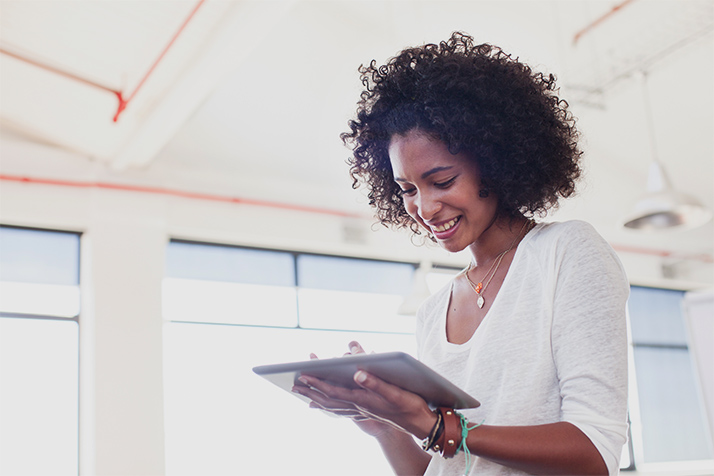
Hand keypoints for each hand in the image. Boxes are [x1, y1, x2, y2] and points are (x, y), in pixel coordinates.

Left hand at [292, 341, 435, 439]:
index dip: (318, 382)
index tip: (303, 374)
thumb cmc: (411, 406)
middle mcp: (360, 407)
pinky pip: (341, 409)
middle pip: (329, 399)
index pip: (335, 391)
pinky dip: (329, 405)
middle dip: (311, 390)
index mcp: (364, 400)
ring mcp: (363, 410)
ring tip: (303, 392)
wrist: (421, 423)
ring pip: (333, 405)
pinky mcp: (367, 411)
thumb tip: (357, 373)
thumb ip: (376, 383)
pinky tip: (323, 404)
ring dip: (317, 398)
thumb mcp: (396, 393)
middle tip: (294, 383)